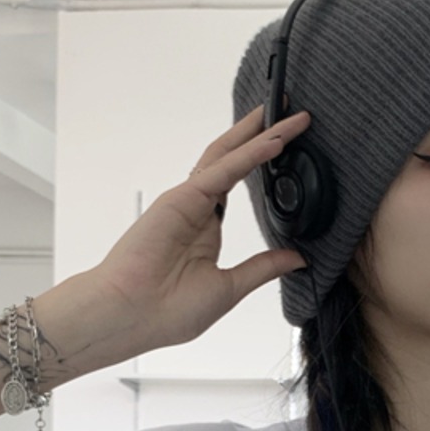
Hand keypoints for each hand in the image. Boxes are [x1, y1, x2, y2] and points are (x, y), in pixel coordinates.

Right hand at [91, 103, 311, 354]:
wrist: (132, 317)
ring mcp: (188, 200)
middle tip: (294, 113)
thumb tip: (297, 258)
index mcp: (207, 228)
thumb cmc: (168, 311)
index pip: (240, 183)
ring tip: (288, 113)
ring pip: (228, 155)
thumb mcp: (231, 287)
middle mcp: (198, 207)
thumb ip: (264, 268)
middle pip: (235, 159)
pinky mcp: (182, 199)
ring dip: (259, 133)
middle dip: (263, 134)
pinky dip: (249, 156)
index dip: (264, 163)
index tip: (292, 148)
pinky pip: (222, 171)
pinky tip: (273, 143)